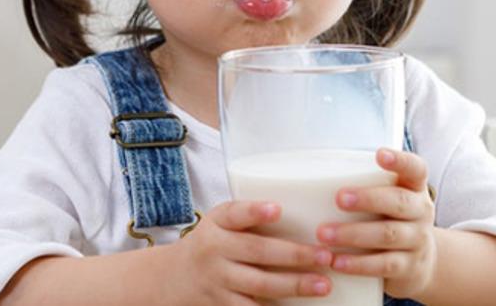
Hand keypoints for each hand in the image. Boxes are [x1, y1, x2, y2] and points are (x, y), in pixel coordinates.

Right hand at [166, 199, 334, 304]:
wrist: (170, 279)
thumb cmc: (211, 244)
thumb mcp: (219, 223)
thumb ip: (249, 217)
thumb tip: (308, 212)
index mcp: (216, 224)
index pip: (234, 214)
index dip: (255, 211)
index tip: (277, 209)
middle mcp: (214, 251)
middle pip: (257, 252)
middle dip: (294, 254)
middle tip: (325, 256)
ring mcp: (217, 281)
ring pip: (259, 285)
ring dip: (294, 285)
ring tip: (323, 285)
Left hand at [316, 148, 437, 299]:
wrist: (421, 263)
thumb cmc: (391, 220)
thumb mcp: (389, 199)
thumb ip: (365, 185)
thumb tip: (309, 170)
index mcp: (414, 188)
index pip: (415, 168)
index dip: (400, 161)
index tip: (380, 154)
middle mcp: (420, 212)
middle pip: (398, 201)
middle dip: (368, 199)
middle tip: (338, 198)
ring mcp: (417, 240)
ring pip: (388, 234)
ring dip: (354, 234)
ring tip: (324, 234)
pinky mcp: (409, 267)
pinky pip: (384, 265)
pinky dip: (359, 264)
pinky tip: (337, 262)